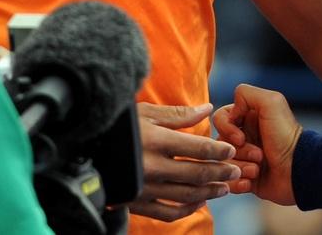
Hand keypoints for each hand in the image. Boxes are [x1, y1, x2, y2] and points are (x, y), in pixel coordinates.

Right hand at [129, 102, 260, 223]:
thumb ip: (178, 114)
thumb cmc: (118, 127)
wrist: (84, 152)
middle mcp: (152, 167)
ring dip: (209, 192)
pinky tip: (198, 203)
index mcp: (156, 140)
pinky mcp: (137, 203)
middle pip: (196, 173)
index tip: (232, 150)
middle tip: (236, 171)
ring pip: (186, 194)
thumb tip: (208, 108)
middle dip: (220, 173)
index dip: (218, 151)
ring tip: (224, 188)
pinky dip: (186, 210)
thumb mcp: (146, 113)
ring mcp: (145, 188)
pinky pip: (167, 212)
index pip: (197, 148)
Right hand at [213, 84, 301, 205]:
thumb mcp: (271, 102)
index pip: (221, 118)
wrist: (299, 170)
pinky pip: (229, 182)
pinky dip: (239, 182)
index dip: (227, 128)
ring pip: (223, 163)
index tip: (241, 137)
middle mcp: (244, 136)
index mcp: (248, 117)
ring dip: (241, 167)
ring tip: (258, 169)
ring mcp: (244, 158)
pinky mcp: (246, 178)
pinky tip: (252, 181)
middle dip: (239, 152)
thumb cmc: (286, 136)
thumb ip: (246, 94)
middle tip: (259, 155)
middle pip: (220, 143)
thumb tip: (231, 110)